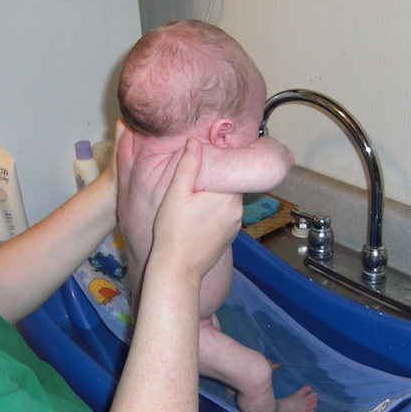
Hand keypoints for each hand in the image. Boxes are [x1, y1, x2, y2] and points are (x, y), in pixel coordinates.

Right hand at [151, 138, 241, 279]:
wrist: (177, 270)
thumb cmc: (173, 232)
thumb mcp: (175, 194)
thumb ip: (187, 166)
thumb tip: (195, 141)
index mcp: (227, 196)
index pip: (232, 169)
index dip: (222, 161)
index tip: (211, 155)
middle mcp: (237, 210)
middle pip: (231, 184)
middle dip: (217, 179)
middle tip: (196, 178)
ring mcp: (235, 225)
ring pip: (228, 201)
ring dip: (216, 196)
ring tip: (195, 198)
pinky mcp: (229, 237)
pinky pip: (225, 216)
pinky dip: (215, 212)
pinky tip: (198, 216)